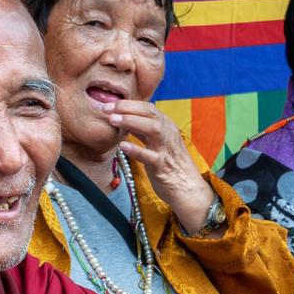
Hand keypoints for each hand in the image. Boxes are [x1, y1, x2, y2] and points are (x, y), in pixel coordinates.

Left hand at [103, 99, 220, 234]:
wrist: (188, 189)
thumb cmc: (170, 166)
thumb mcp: (158, 143)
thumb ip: (144, 131)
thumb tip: (125, 118)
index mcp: (166, 126)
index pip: (148, 108)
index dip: (128, 104)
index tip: (109, 105)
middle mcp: (168, 134)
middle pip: (149, 113)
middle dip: (127, 108)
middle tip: (106, 109)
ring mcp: (166, 149)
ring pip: (151, 129)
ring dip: (131, 122)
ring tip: (112, 120)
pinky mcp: (163, 167)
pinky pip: (149, 156)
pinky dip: (136, 150)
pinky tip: (123, 146)